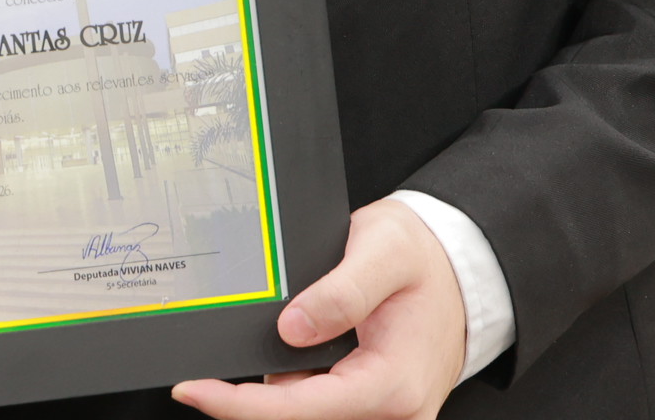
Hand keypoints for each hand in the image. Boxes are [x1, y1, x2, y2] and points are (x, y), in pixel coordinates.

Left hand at [172, 198, 466, 419]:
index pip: (302, 409)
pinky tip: (306, 351)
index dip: (240, 405)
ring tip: (302, 327)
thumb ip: (341, 290)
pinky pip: (323, 407)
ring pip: (308, 415)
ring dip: (285, 386)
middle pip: (299, 419)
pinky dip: (299, 386)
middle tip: (254, 342)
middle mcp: (395, 413)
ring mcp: (387, 416)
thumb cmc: (424, 257)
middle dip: (260, 393)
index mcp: (393, 383)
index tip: (194, 390)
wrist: (460, 270)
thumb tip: (290, 330)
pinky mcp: (377, 411)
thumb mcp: (385, 250)